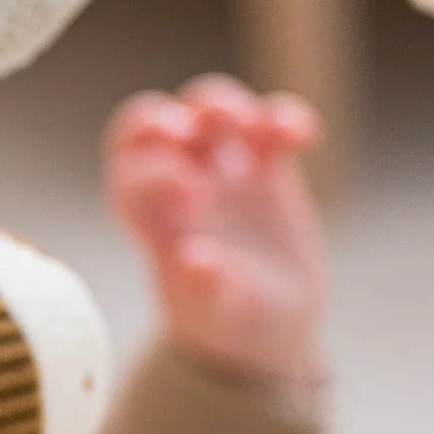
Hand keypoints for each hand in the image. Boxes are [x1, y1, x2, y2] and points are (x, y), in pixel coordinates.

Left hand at [106, 75, 327, 389]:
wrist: (268, 330)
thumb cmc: (229, 325)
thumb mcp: (220, 317)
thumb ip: (207, 291)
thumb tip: (196, 261)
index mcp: (153, 221)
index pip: (130, 176)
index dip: (153, 172)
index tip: (191, 193)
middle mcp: (179, 188)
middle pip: (150, 127)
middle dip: (164, 119)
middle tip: (193, 130)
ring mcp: (222, 172)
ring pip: (205, 111)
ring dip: (222, 104)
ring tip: (250, 126)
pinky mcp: (267, 168)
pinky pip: (269, 124)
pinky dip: (283, 118)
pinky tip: (303, 138)